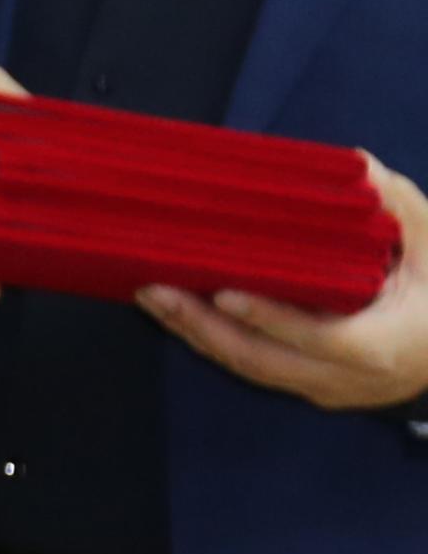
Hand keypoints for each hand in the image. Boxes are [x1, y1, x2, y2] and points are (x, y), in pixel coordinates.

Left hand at [142, 158, 427, 410]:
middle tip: (155, 288)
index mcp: (385, 347)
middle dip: (204, 327)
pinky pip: (255, 366)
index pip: (319, 337)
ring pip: (251, 368)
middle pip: (265, 360)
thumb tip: (359, 165)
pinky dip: (215, 339)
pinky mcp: (311, 385)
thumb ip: (402, 209)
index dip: (270, 317)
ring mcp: (327, 388)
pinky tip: (179, 311)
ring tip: (151, 295)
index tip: (224, 294)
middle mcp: (349, 378)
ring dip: (197, 334)